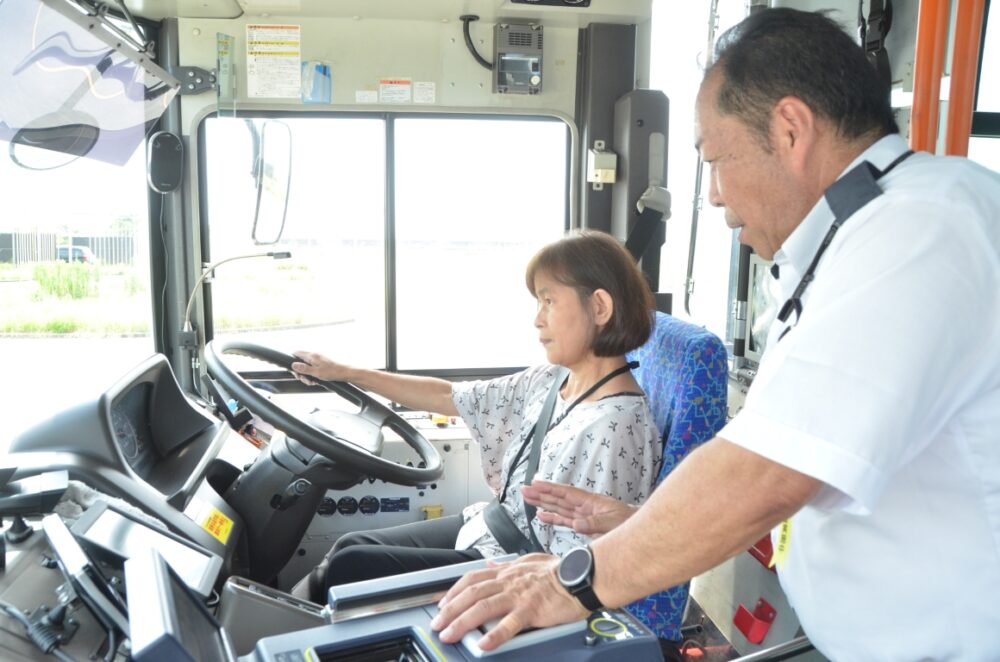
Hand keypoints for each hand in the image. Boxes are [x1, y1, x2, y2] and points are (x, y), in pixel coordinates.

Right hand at [290, 351, 351, 385]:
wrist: (345, 373)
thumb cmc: (333, 371)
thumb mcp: (316, 372)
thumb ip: (304, 368)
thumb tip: (293, 365)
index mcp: (311, 355)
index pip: (296, 353)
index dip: (291, 361)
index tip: (293, 370)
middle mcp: (314, 356)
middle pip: (300, 362)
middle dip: (301, 372)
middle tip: (305, 379)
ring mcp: (318, 359)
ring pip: (307, 367)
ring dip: (307, 375)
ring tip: (312, 382)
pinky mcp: (322, 364)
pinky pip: (313, 369)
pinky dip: (313, 375)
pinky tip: (316, 381)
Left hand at [430, 554, 587, 650]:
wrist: (581, 575)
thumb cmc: (559, 570)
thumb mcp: (529, 560)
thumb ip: (507, 565)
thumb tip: (490, 565)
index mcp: (507, 572)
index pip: (472, 579)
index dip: (454, 591)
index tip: (442, 603)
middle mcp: (508, 582)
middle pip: (471, 594)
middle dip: (450, 610)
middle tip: (438, 624)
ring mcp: (519, 596)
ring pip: (483, 607)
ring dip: (463, 622)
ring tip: (450, 635)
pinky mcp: (531, 610)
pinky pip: (510, 624)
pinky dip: (495, 634)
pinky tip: (484, 645)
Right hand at [521, 479, 636, 536]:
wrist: (640, 527)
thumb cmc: (630, 521)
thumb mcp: (614, 522)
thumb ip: (595, 523)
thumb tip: (576, 524)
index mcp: (590, 501)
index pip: (566, 493)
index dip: (550, 488)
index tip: (535, 483)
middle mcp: (584, 506)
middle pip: (558, 499)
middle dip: (541, 494)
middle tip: (524, 490)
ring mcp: (583, 515)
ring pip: (559, 508)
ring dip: (543, 503)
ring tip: (528, 499)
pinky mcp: (584, 525)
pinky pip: (564, 520)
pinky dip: (552, 518)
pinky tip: (542, 516)